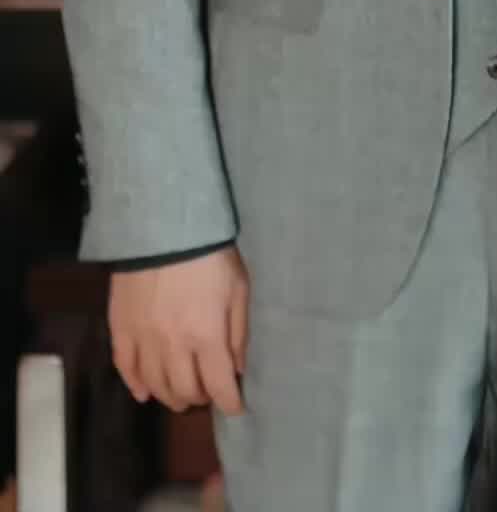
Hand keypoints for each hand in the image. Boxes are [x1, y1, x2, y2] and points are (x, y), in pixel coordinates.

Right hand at [109, 244, 248, 414]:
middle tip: (208, 392)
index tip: (235, 407)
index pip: (219, 386)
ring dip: (171, 396)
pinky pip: (125, 368)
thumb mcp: (238, 288)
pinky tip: (144, 392)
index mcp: (207, 336)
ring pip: (155, 386)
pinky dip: (135, 385)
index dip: (230, 403)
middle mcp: (173, 346)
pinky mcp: (120, 328)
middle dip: (201, 398)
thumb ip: (238, 332)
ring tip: (181, 394)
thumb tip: (237, 369)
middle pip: (186, 391)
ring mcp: (144, 340)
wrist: (163, 224)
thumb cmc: (210, 254)